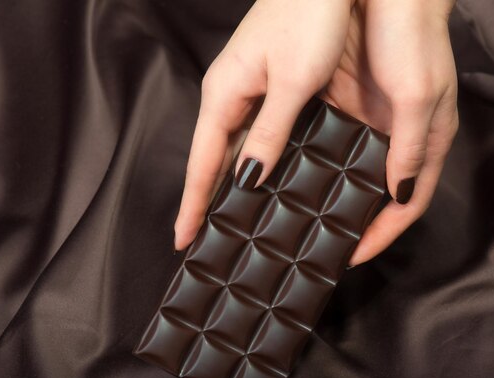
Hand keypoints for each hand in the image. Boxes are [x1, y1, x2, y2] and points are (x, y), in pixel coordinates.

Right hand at [173, 0, 352, 250]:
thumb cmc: (310, 16)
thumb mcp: (293, 81)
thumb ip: (271, 131)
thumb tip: (249, 177)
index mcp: (226, 93)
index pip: (201, 162)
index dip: (192, 203)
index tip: (183, 239)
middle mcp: (232, 94)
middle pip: (213, 159)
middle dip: (207, 200)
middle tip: (206, 240)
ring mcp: (251, 89)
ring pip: (237, 149)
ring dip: (233, 185)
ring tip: (235, 220)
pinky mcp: (271, 85)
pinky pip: (258, 134)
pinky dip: (259, 162)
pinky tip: (270, 180)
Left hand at [323, 0, 457, 265]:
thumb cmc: (415, 37)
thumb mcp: (416, 96)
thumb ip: (408, 149)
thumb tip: (399, 196)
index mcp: (426, 144)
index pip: (405, 207)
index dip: (381, 236)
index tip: (351, 257)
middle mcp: (398, 140)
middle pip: (378, 196)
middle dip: (355, 223)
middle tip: (322, 245)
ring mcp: (372, 124)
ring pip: (352, 174)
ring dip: (332, 196)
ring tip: (301, 218)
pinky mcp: (348, 105)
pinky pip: (331, 144)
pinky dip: (316, 164)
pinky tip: (294, 176)